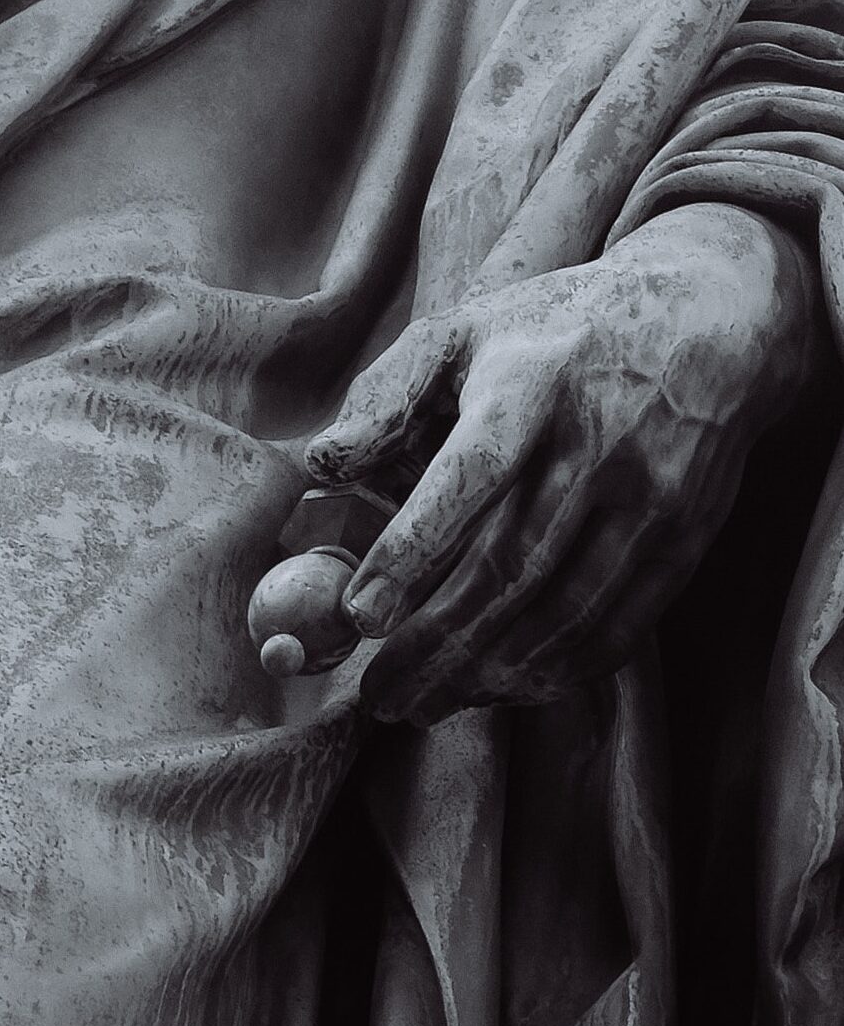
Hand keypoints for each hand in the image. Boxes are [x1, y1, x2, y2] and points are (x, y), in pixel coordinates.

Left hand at [302, 204, 817, 723]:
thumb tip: (321, 463)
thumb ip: (387, 393)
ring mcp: (649, 496)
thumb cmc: (554, 331)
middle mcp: (595, 443)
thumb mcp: (464, 329)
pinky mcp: (684, 536)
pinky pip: (618, 624)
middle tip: (377, 694)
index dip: (414, 549)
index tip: (361, 614)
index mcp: (528, 385)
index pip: (468, 477)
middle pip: (511, 564)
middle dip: (436, 642)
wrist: (706, 320)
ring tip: (422, 705)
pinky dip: (556, 669)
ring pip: (562, 608)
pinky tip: (502, 691)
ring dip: (488, 672)